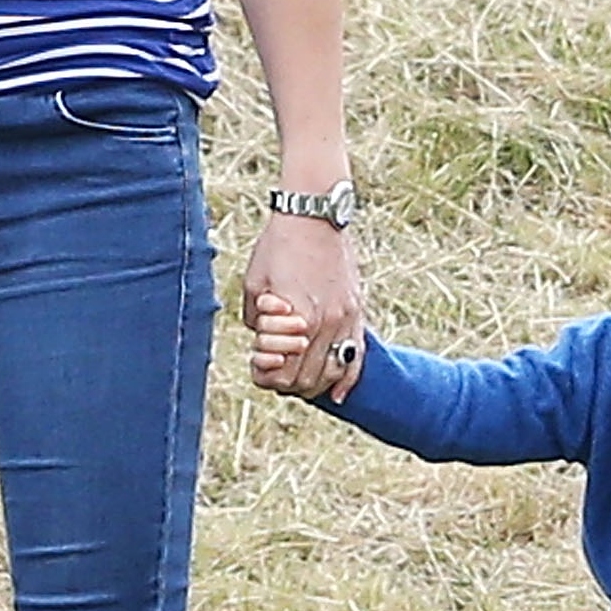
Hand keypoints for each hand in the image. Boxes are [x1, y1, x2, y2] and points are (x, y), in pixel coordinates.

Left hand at [242, 215, 362, 402]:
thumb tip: (261, 342)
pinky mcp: (357, 311)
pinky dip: (347, 379)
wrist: (314, 215)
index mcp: (298, 318)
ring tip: (300, 383)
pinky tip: (339, 395)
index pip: (283, 374)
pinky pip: (357, 356)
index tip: (258, 366)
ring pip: (333, 372)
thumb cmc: (278, 246)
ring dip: (314, 384)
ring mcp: (346, 319)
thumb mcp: (254, 285)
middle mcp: (326, 323)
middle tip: (275, 374)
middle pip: (308, 379)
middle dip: (287, 383)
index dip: (266, 377)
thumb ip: (256, 320)